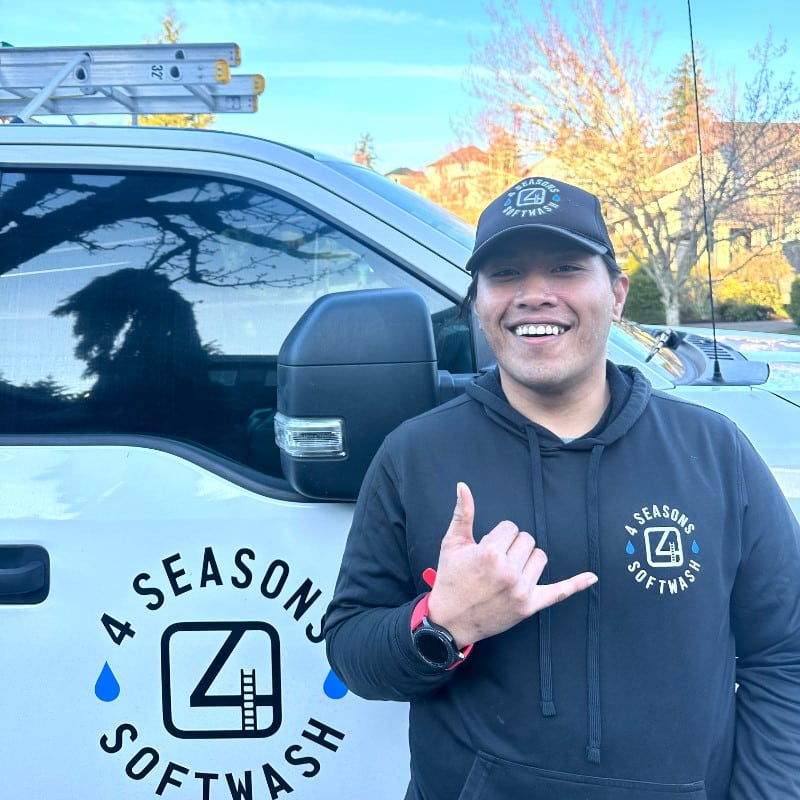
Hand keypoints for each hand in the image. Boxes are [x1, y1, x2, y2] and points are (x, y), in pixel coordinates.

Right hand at [426, 482, 597, 647]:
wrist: (449, 620)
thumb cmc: (450, 578)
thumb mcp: (452, 544)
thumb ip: (462, 513)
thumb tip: (463, 485)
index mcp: (489, 553)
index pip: (511, 527)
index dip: (498, 535)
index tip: (485, 548)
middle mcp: (508, 571)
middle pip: (527, 540)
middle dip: (512, 546)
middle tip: (494, 561)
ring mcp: (521, 590)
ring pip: (540, 558)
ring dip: (527, 560)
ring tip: (507, 571)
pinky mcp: (529, 606)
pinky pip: (558, 592)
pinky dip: (576, 584)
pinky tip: (592, 576)